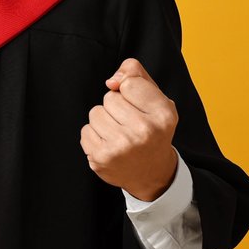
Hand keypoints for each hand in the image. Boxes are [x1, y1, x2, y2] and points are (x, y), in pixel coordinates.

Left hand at [79, 57, 179, 199]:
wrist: (152, 172)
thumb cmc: (152, 128)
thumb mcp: (155, 99)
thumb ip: (136, 75)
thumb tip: (112, 81)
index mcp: (163, 114)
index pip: (130, 83)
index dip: (130, 91)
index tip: (139, 106)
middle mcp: (144, 131)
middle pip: (110, 97)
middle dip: (116, 107)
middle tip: (130, 124)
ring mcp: (122, 146)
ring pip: (95, 112)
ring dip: (104, 121)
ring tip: (120, 134)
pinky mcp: (102, 158)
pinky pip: (85, 130)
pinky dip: (94, 136)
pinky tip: (111, 145)